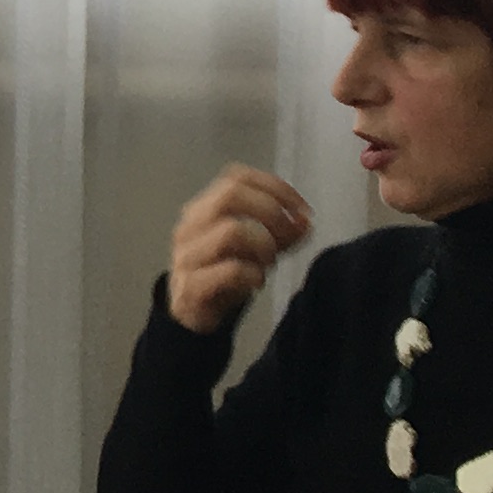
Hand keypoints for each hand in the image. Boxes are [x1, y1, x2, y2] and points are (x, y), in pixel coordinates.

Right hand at [167, 164, 311, 335]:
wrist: (194, 315)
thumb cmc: (227, 273)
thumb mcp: (260, 248)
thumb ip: (284, 232)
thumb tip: (305, 221)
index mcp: (205, 207)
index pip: (237, 177)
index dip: (274, 186)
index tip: (302, 209)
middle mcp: (190, 224)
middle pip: (230, 195)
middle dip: (271, 212)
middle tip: (289, 235)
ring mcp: (187, 254)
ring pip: (231, 230)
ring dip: (263, 246)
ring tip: (268, 263)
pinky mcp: (191, 285)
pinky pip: (230, 270)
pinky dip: (253, 274)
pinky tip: (256, 283)